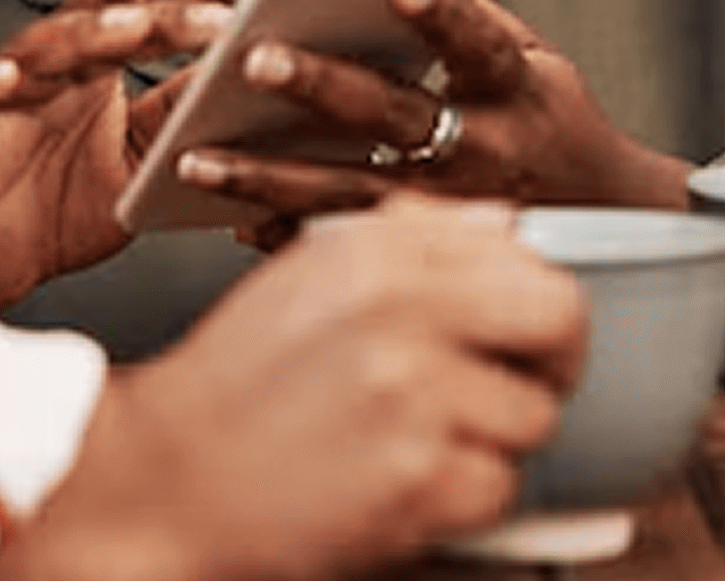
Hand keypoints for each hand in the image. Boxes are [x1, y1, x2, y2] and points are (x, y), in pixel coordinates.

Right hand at [0, 193, 586, 580]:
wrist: (164, 480)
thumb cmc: (235, 387)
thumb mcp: (306, 279)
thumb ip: (408, 239)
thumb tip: (506, 222)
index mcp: (374, 251)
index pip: (520, 250)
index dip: (528, 294)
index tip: (514, 329)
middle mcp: (399, 309)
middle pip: (559, 317)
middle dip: (552, 360)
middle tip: (515, 387)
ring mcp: (414, 395)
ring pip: (533, 415)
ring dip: (491, 443)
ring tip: (421, 446)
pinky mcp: (419, 479)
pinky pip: (501, 488)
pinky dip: (462, 502)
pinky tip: (404, 489)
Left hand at [183, 0, 690, 244]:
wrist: (606, 223)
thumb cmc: (557, 128)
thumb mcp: (539, 63)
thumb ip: (471, 22)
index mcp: (515, 93)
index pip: (479, 45)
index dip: (443, 15)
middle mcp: (482, 153)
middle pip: (395, 118)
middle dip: (322, 88)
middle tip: (256, 59)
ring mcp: (449, 211)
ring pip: (350, 192)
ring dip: (270, 177)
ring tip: (199, 159)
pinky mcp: (422, 255)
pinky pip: (343, 244)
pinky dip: (285, 234)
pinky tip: (233, 218)